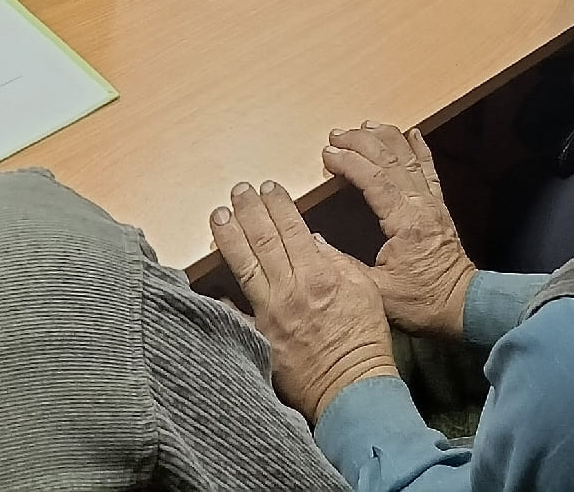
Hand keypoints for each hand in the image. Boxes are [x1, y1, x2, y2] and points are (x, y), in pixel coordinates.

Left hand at [210, 181, 398, 421]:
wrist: (353, 387)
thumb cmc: (364, 340)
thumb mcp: (366, 290)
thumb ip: (338, 261)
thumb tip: (312, 240)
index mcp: (319, 275)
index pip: (290, 228)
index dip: (277, 204)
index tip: (267, 187)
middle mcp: (290, 290)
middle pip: (263, 240)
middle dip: (248, 210)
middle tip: (238, 191)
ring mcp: (271, 316)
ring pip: (244, 267)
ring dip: (229, 237)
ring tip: (218, 215)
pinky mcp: (261, 340)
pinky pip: (234, 315)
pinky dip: (220, 299)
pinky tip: (207, 283)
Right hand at [323, 124, 478, 342]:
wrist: (463, 306)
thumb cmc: (423, 302)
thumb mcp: (379, 292)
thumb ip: (347, 267)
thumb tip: (317, 244)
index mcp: (405, 223)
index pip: (374, 180)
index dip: (349, 163)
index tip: (327, 154)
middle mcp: (421, 206)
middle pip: (390, 160)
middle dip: (361, 142)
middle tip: (336, 135)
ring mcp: (433, 204)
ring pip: (410, 159)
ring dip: (387, 138)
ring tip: (365, 126)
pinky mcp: (439, 208)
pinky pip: (430, 170)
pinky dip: (420, 149)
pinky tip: (413, 134)